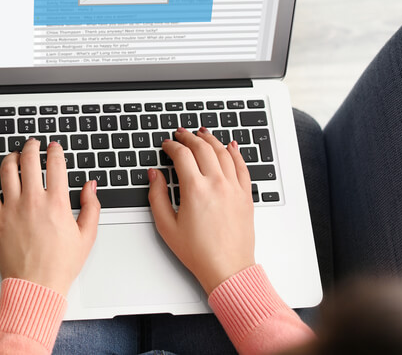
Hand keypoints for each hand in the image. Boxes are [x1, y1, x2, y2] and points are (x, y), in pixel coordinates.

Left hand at [0, 138, 100, 296]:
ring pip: (7, 169)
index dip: (55, 150)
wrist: (37, 286)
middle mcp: (33, 201)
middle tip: (33, 144)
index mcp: (57, 203)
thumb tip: (91, 185)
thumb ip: (92, 206)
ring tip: (16, 156)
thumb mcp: (87, 236)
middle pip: (29, 159)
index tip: (54, 147)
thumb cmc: (60, 265)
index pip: (55, 164)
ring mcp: (12, 208)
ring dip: (11, 157)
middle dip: (32, 146)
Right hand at [148, 127, 254, 294]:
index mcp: (195, 190)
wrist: (227, 268)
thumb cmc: (198, 252)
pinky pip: (242, 166)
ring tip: (202, 133)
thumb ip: (157, 196)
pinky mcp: (246, 195)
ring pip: (223, 152)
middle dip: (189, 137)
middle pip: (202, 148)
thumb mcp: (167, 226)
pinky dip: (235, 153)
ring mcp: (234, 188)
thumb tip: (155, 175)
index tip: (167, 145)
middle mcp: (216, 184)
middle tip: (181, 134)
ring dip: (210, 139)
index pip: (182, 155)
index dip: (171, 146)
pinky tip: (230, 146)